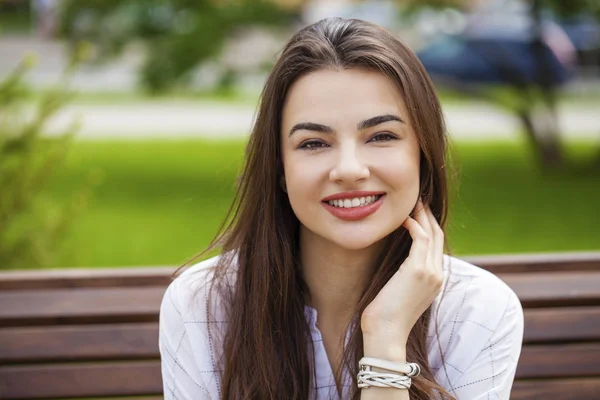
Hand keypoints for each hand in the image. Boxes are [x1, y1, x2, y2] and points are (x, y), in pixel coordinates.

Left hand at [361, 198, 444, 345]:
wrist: (386, 333)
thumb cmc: (386, 315)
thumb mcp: (399, 291)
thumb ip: (403, 275)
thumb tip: (393, 261)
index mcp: (435, 280)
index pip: (436, 246)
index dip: (428, 226)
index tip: (416, 212)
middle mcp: (437, 275)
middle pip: (438, 235)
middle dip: (428, 215)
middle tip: (416, 199)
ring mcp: (431, 272)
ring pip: (431, 233)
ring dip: (421, 214)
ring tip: (410, 202)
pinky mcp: (418, 270)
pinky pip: (421, 238)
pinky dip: (413, 225)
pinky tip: (402, 218)